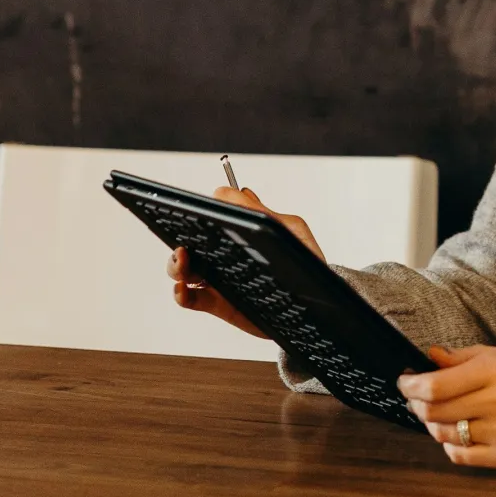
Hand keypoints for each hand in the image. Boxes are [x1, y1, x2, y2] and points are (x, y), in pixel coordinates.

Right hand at [165, 186, 325, 337]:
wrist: (319, 300)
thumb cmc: (306, 258)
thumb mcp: (290, 230)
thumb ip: (263, 213)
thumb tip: (234, 193)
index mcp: (241, 231)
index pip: (211, 216)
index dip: (201, 212)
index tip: (197, 211)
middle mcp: (225, 252)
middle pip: (190, 241)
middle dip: (180, 237)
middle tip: (185, 241)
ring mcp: (219, 277)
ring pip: (185, 268)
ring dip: (176, 264)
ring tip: (183, 260)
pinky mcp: (218, 303)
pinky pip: (191, 298)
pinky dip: (181, 294)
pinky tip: (183, 288)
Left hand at [397, 345, 495, 467]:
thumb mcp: (490, 357)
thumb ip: (456, 358)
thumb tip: (427, 357)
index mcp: (493, 371)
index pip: (436, 386)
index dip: (411, 387)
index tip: (404, 384)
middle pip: (434, 412)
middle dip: (417, 406)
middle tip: (415, 401)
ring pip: (444, 435)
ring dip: (433, 425)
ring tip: (438, 417)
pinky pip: (459, 455)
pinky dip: (450, 445)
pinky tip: (456, 434)